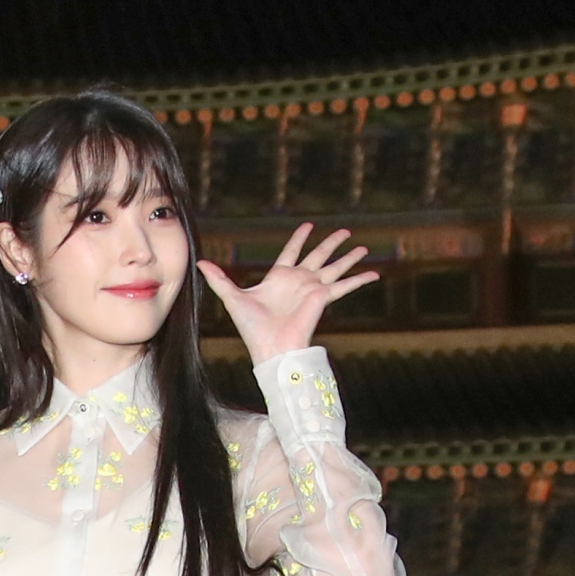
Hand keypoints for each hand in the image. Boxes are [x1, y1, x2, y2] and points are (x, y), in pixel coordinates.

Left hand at [197, 224, 375, 364]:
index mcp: (279, 278)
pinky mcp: (323, 298)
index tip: (308, 226)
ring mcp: (313, 289)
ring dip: (349, 256)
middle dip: (331, 243)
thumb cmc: (251, 328)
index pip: (292, 252)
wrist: (269, 349)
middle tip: (345, 231)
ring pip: (335, 267)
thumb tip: (199, 263)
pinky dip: (360, 279)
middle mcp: (299, 281)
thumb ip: (219, 279)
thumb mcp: (232, 297)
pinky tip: (375, 273)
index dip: (300, 238)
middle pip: (318, 256)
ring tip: (362, 245)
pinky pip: (345, 286)